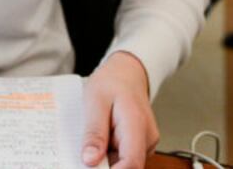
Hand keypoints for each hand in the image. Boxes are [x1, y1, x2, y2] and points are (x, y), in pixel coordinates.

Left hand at [82, 51, 157, 168]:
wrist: (127, 73)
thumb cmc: (112, 82)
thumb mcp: (95, 101)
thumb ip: (94, 132)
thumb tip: (90, 160)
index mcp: (137, 125)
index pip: (131, 163)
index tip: (90, 168)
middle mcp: (146, 138)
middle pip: (126, 166)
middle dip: (103, 165)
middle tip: (85, 150)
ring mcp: (145, 143)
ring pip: (122, 162)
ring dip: (105, 158)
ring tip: (92, 137)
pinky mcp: (139, 145)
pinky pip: (122, 156)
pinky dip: (108, 153)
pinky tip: (100, 138)